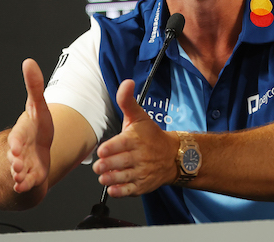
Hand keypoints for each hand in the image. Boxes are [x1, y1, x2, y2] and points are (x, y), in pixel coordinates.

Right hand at [7, 59, 53, 194]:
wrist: (34, 149)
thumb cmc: (36, 125)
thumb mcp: (37, 106)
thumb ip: (34, 86)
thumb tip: (28, 61)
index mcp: (21, 133)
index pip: (17, 137)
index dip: (16, 142)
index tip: (16, 146)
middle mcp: (20, 150)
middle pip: (16, 156)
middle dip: (15, 160)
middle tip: (17, 164)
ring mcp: (25, 164)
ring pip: (20, 171)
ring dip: (19, 175)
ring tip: (19, 178)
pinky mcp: (33, 175)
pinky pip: (28, 182)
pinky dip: (26, 185)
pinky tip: (23, 188)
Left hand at [93, 79, 178, 196]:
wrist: (174, 156)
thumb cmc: (152, 136)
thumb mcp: (140, 116)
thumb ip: (127, 101)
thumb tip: (126, 82)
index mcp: (136, 139)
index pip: (121, 144)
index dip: (109, 149)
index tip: (102, 151)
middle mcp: (139, 156)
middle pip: (118, 163)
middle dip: (105, 166)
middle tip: (99, 165)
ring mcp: (141, 172)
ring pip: (121, 178)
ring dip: (108, 178)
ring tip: (103, 175)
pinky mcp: (142, 185)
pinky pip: (128, 191)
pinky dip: (118, 191)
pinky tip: (112, 187)